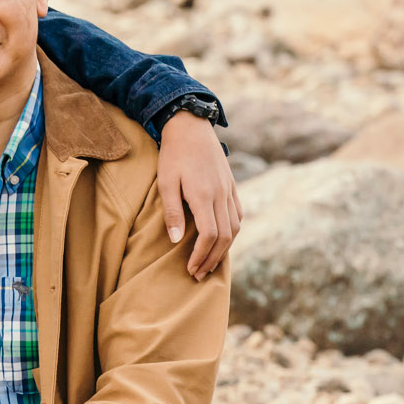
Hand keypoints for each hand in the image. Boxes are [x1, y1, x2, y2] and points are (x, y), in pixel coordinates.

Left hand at [157, 111, 241, 280]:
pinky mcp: (232, 187)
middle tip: (199, 275)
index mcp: (204, 195)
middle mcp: (221, 195)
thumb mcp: (165, 182)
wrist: (191, 128)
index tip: (190, 269)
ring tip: (209, 263)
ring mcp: (230, 190)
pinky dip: (232, 233)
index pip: (210, 235)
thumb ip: (172, 212)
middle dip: (212, 259)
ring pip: (235, 227)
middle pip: (225, 236)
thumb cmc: (173, 155)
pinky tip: (221, 242)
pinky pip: (238, 215)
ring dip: (224, 249)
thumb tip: (176, 241)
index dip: (201, 255)